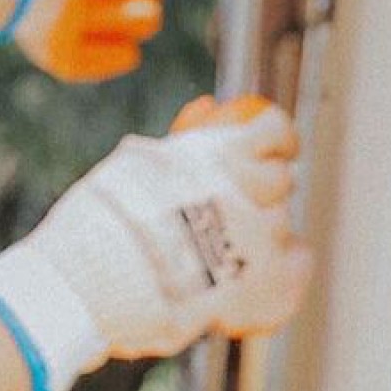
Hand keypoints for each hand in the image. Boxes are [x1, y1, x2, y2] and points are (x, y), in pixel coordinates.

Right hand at [0, 99, 311, 390]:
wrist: (95, 285)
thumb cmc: (106, 219)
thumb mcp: (141, 161)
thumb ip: (183, 139)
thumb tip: (208, 104)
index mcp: (223, 154)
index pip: (275, 131)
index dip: (275, 138)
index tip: (272, 148)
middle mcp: (252, 193)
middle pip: (279, 180)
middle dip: (261, 187)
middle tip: (230, 205)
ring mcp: (264, 241)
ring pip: (280, 223)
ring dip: (259, 229)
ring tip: (221, 248)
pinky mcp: (270, 285)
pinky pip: (296, 262)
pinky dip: (283, 265)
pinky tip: (255, 271)